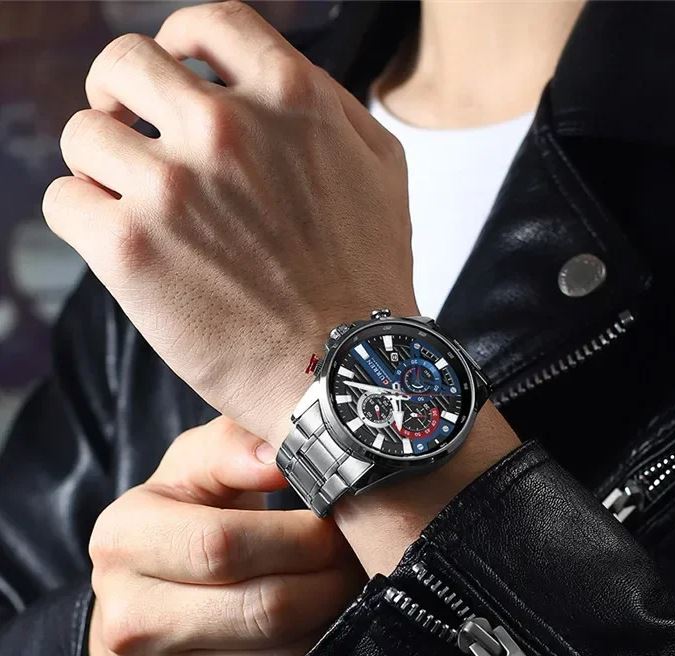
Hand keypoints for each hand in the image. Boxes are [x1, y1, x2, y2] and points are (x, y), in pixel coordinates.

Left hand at [43, 0, 416, 447]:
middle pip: (124, 64)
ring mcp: (173, 188)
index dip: (181, 42)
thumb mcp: (381, 169)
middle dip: (119, 96)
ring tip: (132, 206)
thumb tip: (268, 78)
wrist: (346, 373)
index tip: (175, 74)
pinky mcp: (131, 249)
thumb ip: (327, 106)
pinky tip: (121, 245)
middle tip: (129, 135)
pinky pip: (64, 201)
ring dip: (101, 166)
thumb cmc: (368, 280)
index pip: (208, 24)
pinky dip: (84, 219)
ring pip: (83, 134)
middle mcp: (226, 130)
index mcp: (290, 100)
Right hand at [88, 416, 363, 655]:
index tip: (334, 523)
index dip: (298, 536)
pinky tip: (341, 639)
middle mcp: (131, 622)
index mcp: (124, 541)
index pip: (224, 544)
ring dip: (340, 626)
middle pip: (264, 608)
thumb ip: (233, 446)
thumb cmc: (183, 525)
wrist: (140, 619)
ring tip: (353, 593)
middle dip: (331, 581)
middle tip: (357, 559)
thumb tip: (282, 450)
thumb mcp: (194, 470)